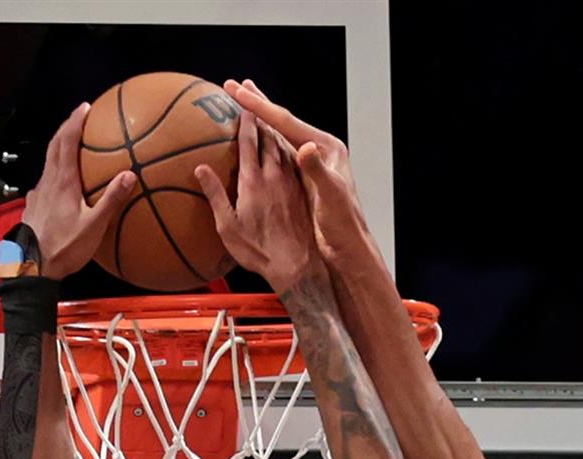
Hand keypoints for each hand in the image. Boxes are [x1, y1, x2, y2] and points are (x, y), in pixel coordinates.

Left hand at [23, 104, 134, 279]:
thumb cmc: (65, 247)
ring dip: (60, 147)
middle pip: (54, 145)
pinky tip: (61, 182)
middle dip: (67, 127)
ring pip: (48, 161)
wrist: (34, 265)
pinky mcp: (34, 204)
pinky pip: (45, 179)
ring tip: (73, 146)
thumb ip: (111, 200)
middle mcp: (48, 181)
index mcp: (63, 181)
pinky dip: (55, 170)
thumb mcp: (94, 226)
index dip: (75, 120)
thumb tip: (129, 175)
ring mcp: (38, 192)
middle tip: (79, 118)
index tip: (85, 107)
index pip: (67, 141)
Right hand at [222, 79, 368, 264]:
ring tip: (240, 103)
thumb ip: (318, 171)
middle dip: (257, 104)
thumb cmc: (344, 226)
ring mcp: (312, 163)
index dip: (260, 106)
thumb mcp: (332, 197)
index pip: (287, 121)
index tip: (236, 91)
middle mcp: (319, 150)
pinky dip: (264, 142)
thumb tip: (306, 147)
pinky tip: (251, 138)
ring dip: (259, 120)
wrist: (349, 250)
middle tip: (233, 85)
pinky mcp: (305, 178)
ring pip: (279, 135)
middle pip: (282, 121)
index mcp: (326, 148)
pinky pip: (280, 153)